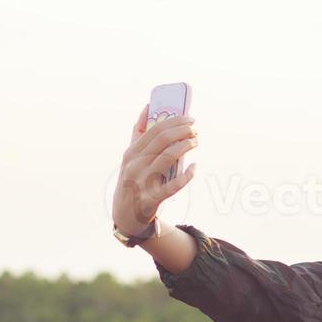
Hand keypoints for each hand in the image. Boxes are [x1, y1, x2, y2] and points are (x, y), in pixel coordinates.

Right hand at [112, 105, 197, 234]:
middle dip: (183, 131)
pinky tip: (194, 167)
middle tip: (196, 130)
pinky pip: (173, 186)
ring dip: (185, 147)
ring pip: (168, 157)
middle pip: (162, 140)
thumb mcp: (131, 157)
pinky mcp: (151, 199)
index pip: (155, 129)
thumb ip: (138, 133)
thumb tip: (147, 107)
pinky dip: (186, 175)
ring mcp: (141, 182)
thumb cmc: (133, 180)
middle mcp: (134, 165)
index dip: (175, 121)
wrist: (125, 215)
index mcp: (131, 152)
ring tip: (196, 142)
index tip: (190, 118)